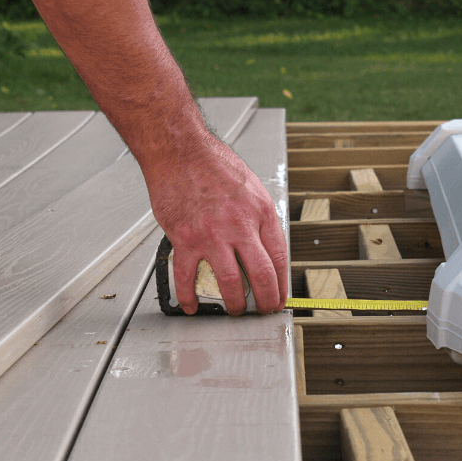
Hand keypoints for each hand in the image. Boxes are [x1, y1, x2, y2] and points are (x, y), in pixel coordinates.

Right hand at [145, 134, 288, 315]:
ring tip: (235, 310)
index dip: (282, 284)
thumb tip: (263, 247)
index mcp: (260, 211)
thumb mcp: (251, 187)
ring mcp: (212, 234)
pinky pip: (187, 276)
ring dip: (235, 304)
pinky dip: (189, 296)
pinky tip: (192, 306)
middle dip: (266, 301)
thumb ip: (258, 218)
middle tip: (264, 310)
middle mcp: (239, 224)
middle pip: (261, 275)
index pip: (279, 258)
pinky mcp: (185, 238)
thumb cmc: (212, 164)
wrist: (179, 150)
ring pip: (230, 282)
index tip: (280, 296)